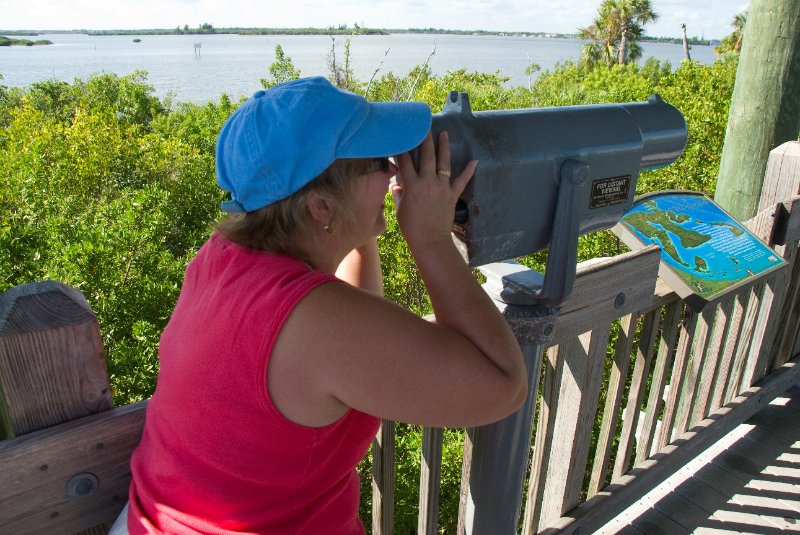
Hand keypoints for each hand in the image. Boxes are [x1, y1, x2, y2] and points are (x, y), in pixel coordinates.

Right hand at [392, 131, 476, 251]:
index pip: (405, 161)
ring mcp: (442, 187)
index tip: (401, 137)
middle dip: (425, 139)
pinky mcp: (452, 195)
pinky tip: (474, 160)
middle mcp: (428, 182)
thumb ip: (398, 195)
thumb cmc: (411, 228)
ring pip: (443, 162)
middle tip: (424, 126)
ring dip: (444, 147)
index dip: (402, 148)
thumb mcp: (400, 210)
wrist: (430, 241)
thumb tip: (395, 185)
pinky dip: (469, 171)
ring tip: (444, 134)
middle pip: (427, 156)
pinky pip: (462, 180)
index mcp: (412, 185)